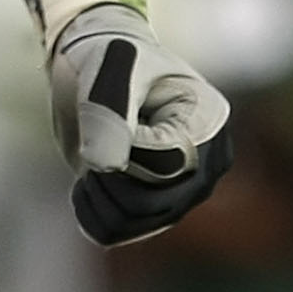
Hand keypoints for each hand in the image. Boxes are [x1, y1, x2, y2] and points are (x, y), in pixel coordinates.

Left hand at [43, 2, 233, 245]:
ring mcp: (179, 193)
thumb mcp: (110, 69)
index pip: (165, 166)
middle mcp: (204, 167)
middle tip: (95, 138)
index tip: (108, 113)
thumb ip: (110, 113)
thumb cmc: (111, 57)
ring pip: (132, 224)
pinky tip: (85, 184)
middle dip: (108, 176)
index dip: (124, 151)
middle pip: (150, 205)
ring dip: (97, 195)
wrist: (98, 66)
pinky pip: (116, 234)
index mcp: (208, 124)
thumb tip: (105, 165)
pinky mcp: (151, 210)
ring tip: (91, 159)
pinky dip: (91, 214)